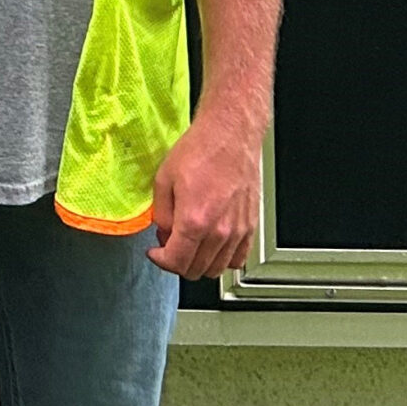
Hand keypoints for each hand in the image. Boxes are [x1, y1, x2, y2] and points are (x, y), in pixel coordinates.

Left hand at [148, 102, 262, 277]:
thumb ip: (162, 214)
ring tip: (189, 243)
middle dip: (177, 262)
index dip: (160, 260)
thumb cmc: (200, 150)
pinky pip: (238, 259)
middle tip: (169, 244)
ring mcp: (238, 231)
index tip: (155, 252)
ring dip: (199, 263)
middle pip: (196, 270)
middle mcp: (219, 232)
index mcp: (194, 221)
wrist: (230, 135)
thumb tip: (164, 232)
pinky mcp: (251, 226)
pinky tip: (212, 245)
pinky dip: (223, 259)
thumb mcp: (164, 179)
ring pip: (217, 269)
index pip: (176, 262)